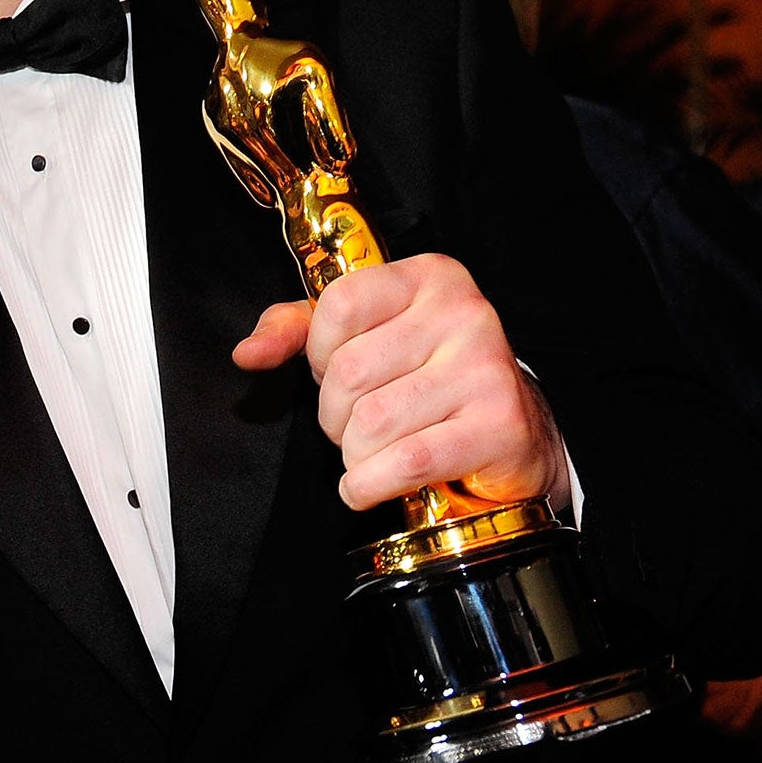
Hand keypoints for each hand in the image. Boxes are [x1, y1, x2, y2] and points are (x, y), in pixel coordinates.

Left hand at [232, 253, 568, 511]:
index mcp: (429, 278)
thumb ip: (297, 330)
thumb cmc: (428, 379)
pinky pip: (407, 460)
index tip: (336, 372)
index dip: (319, 353)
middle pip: (349, 373)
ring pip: (372, 422)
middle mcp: (464, 313)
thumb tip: (247, 353)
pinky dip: (371, 484)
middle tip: (357, 424)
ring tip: (374, 452)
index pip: (337, 307)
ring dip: (355, 454)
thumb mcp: (363, 335)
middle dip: (335, 415)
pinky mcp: (499, 425)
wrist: (513, 434)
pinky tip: (370, 484)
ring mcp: (485, 368)